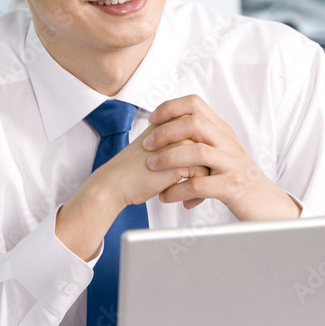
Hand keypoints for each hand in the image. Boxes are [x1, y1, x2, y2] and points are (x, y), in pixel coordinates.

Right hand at [55, 122, 207, 260]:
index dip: (202, 160)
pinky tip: (185, 203)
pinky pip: (202, 177)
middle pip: (209, 150)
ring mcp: (180, 144)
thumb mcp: (159, 152)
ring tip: (192, 199)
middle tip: (199, 191)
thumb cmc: (134, 171)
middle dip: (208, 173)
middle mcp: (178, 129)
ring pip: (209, 163)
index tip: (197, 177)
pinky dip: (196, 193)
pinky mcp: (180, 162)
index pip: (203, 139)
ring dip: (204, 185)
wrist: (115, 183)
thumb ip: (179, 148)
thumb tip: (205, 160)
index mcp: (173, 122)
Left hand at [143, 95, 300, 221]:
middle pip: (194, 124)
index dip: (171, 108)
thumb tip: (173, 125)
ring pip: (197, 151)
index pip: (195, 104)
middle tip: (147, 145)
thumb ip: (203, 137)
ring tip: (151, 166)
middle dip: (165, 132)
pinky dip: (178, 190)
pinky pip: (200, 185)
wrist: (266, 204)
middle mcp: (228, 143)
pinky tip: (166, 196)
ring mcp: (232, 164)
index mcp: (223, 131)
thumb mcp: (224, 151)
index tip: (153, 119)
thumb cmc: (238, 178)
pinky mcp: (232, 187)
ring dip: (169, 158)